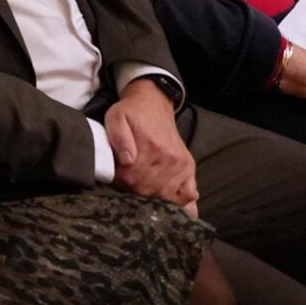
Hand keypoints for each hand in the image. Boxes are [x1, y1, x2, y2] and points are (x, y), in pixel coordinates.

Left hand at [104, 78, 197, 210]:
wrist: (154, 104)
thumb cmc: (132, 113)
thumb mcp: (116, 117)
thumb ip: (118, 138)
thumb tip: (127, 161)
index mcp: (151, 147)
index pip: (132, 180)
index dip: (119, 180)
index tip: (116, 173)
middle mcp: (170, 158)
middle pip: (147, 190)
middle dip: (133, 188)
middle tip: (127, 178)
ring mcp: (182, 165)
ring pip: (164, 196)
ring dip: (151, 194)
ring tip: (142, 182)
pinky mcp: (189, 167)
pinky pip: (188, 194)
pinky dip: (178, 200)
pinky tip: (167, 198)